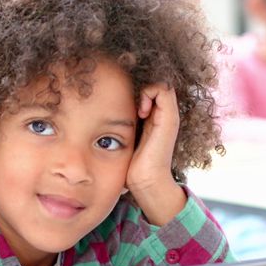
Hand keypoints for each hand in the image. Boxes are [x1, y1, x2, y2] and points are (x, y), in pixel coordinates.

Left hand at [127, 83, 185, 225]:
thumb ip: (120, 127)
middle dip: (140, 89)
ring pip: (161, 84)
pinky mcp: (169, 118)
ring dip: (146, 91)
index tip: (125, 106)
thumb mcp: (124, 139)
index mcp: (154, 119)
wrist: (147, 181)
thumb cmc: (131, 166)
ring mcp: (168, 116)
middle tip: (130, 105)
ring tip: (138, 109)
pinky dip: (150, 93)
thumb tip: (95, 117)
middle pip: (156, 85)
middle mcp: (164, 115)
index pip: (150, 90)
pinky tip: (141, 112)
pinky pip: (164, 89)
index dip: (137, 91)